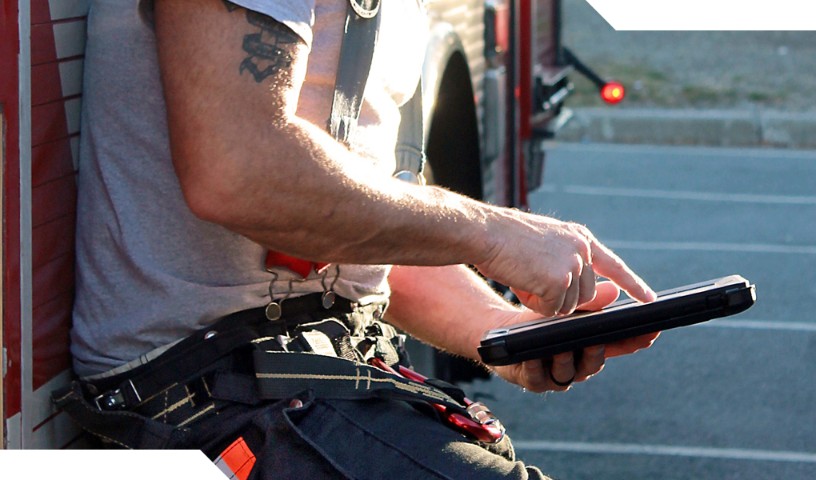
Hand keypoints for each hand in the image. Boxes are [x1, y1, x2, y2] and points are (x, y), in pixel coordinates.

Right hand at [476, 211, 655, 316]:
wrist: (485, 232)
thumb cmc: (504, 240)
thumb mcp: (544, 248)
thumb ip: (566, 266)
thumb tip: (586, 295)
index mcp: (579, 237)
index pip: (613, 265)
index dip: (632, 284)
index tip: (648, 299)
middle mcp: (582, 249)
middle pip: (585, 295)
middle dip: (560, 298)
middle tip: (531, 279)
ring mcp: (573, 264)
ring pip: (570, 306)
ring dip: (547, 302)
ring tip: (524, 278)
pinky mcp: (560, 280)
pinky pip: (553, 310)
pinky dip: (536, 305)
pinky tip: (522, 285)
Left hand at [491, 282, 659, 391]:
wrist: (504, 330)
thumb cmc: (539, 319)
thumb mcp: (564, 306)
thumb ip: (589, 301)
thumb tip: (613, 290)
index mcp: (590, 346)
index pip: (618, 345)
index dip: (634, 341)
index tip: (651, 332)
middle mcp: (577, 365)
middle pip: (594, 362)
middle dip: (596, 351)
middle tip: (596, 339)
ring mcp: (555, 376)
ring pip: (566, 372)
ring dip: (564, 359)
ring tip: (561, 346)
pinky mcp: (531, 380)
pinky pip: (535, 377)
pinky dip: (535, 367)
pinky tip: (532, 357)